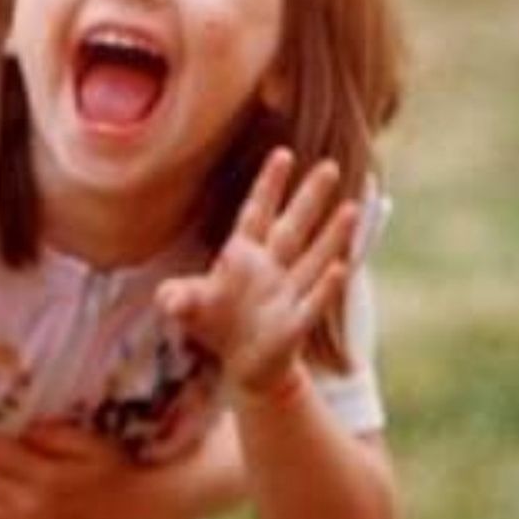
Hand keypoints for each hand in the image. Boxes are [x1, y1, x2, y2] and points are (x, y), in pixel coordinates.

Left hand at [156, 149, 357, 396]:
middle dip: (310, 198)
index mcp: (243, 255)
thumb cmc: (219, 324)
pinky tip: (341, 268)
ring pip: (313, 258)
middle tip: (330, 167)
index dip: (268, 186)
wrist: (244, 364)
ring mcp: (287, 293)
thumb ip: (178, 298)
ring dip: (332, 235)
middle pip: (293, 227)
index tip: (282, 154)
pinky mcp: (296, 323)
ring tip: (351, 209)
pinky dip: (326, 287)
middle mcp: (271, 267)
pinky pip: (313, 301)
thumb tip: (167, 300)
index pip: (257, 214)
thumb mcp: (190, 308)